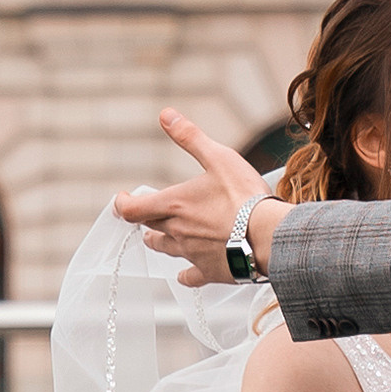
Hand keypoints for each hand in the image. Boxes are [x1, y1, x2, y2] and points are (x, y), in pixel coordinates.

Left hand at [115, 108, 265, 284]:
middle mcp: (177, 232)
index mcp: (174, 205)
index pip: (133, 210)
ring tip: (155, 240)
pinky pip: (191, 276)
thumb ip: (190, 138)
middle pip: (149, 228)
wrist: (269, 236)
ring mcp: (192, 254)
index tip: (121, 200)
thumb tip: (165, 115)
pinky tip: (184, 276)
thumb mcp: (218, 158)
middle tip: (142, 217)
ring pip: (166, 250)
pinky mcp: (211, 271)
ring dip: (159, 243)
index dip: (122, 205)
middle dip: (143, 221)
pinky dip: (185, 275)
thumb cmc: (244, 196)